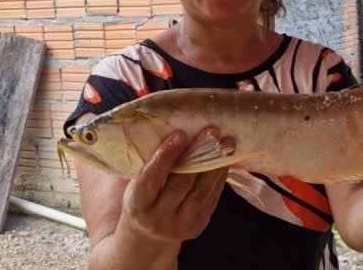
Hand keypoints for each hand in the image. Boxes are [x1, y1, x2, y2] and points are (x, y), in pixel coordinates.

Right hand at [118, 127, 233, 243]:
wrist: (147, 235)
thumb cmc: (142, 198)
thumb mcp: (135, 184)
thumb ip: (149, 164)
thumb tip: (171, 129)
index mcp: (137, 205)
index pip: (150, 179)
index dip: (165, 156)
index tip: (180, 134)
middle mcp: (157, 218)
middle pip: (180, 184)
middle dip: (198, 155)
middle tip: (211, 131)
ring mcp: (180, 225)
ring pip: (201, 191)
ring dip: (216, 164)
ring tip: (227, 142)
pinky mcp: (198, 226)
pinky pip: (211, 198)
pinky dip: (219, 177)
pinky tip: (226, 159)